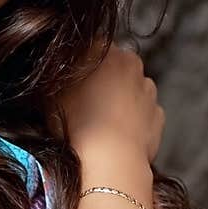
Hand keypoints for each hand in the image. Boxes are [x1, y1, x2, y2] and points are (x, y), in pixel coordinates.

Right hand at [51, 37, 164, 163]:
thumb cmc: (77, 124)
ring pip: (131, 91)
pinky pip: (143, 114)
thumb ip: (57, 76)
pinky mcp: (157, 115)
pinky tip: (116, 137)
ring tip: (100, 125)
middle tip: (84, 106)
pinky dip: (132, 122)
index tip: (70, 86)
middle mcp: (130, 64)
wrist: (110, 159)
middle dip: (102, 83)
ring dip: (119, 101)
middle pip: (114, 68)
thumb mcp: (50, 94)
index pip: (90, 49)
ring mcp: (148, 90)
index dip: (79, 68)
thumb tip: (57, 75)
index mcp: (105, 50)